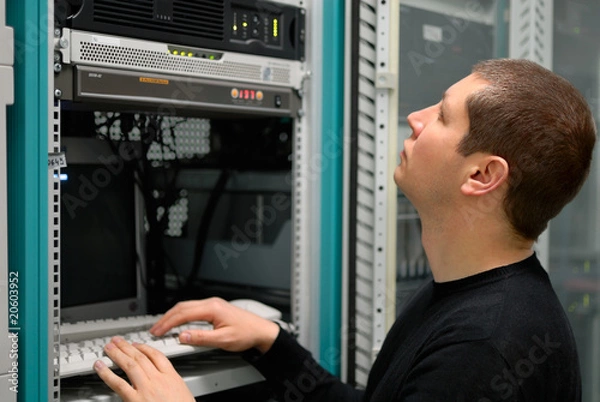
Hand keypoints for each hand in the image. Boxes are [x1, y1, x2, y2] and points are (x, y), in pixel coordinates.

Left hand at [94, 336, 194, 401]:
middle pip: (141, 357)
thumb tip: (164, 384)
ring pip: (130, 365)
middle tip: (118, 341)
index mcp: (172, 377)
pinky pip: (119, 384)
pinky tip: (100, 367)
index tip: (137, 345)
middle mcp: (158, 380)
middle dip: (127, 347)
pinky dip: (107, 374)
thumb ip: (171, 385)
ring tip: (109, 348)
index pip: (157, 356)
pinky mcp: (135, 400)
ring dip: (117, 354)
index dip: (144, 348)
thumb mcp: (183, 393)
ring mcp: (146, 389)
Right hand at [150, 297, 279, 353]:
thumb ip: (201, 338)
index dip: (168, 323)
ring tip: (162, 326)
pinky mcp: (214, 308)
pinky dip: (181, 315)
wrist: (260, 330)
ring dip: (172, 316)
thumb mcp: (223, 340)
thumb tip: (182, 336)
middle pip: (182, 307)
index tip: (158, 331)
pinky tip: (177, 322)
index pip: (183, 314)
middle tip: (154, 329)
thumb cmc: (246, 333)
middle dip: (166, 318)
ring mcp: (213, 304)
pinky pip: (193, 309)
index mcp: (212, 308)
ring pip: (186, 307)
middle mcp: (211, 303)